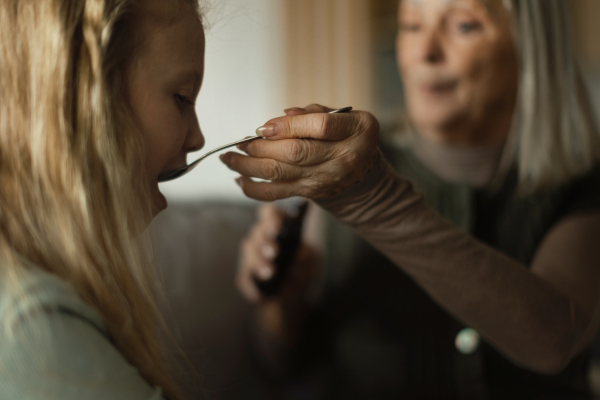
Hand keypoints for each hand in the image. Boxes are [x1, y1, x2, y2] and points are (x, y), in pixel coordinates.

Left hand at [220, 104, 379, 200]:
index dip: (289, 126)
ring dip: (248, 166)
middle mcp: (343, 156)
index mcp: (356, 129)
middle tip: (240, 142)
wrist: (361, 174)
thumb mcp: (344, 116)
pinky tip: (238, 179)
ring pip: (280, 173)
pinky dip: (254, 188)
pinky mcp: (310, 192)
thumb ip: (314, 112)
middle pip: (295, 153)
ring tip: (228, 158)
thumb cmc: (348, 136)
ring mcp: (325, 178)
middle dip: (261, 147)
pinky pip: (277, 193)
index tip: (264, 126)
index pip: (321, 127)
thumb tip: (281, 116)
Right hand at [236, 204, 321, 304]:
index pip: (269, 213)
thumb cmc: (306, 268)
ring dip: (258, 263)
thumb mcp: (313, 261)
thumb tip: (301, 253)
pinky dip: (251, 286)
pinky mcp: (247, 275)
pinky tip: (259, 294)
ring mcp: (252, 255)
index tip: (277, 228)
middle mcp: (262, 237)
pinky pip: (244, 278)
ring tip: (270, 274)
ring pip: (249, 253)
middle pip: (257, 232)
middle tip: (274, 252)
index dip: (271, 218)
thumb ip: (307, 255)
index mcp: (278, 225)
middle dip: (265, 242)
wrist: (298, 295)